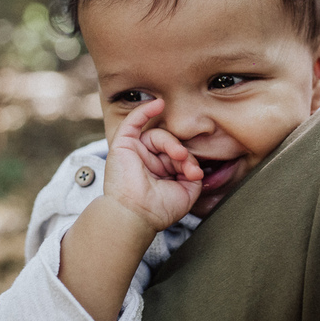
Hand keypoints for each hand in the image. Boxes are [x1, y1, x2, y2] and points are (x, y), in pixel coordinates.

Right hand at [104, 99, 202, 232]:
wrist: (137, 216)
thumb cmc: (158, 209)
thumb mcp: (186, 192)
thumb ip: (193, 174)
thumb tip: (195, 163)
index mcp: (160, 172)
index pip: (178, 156)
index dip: (189, 162)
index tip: (196, 174)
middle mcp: (147, 160)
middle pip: (169, 144)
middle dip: (182, 153)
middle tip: (188, 166)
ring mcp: (135, 152)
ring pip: (157, 135)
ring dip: (171, 142)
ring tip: (178, 155)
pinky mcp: (123, 145)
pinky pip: (134, 121)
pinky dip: (145, 111)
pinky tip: (159, 104)